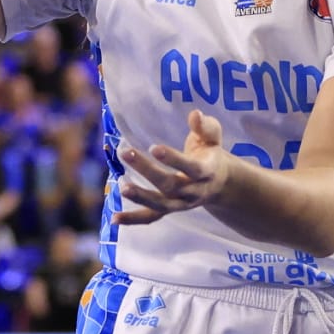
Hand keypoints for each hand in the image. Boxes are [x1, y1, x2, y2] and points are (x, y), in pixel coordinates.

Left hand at [116, 110, 230, 224]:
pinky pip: (152, 217)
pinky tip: (114, 218)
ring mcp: (181, 203)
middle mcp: (194, 191)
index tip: (154, 148)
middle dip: (148, 170)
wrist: (218, 183)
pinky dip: (133, 219)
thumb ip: (205, 127)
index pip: (191, 168)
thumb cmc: (210, 153)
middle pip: (171, 185)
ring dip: (141, 197)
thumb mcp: (212, 138)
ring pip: (161, 204)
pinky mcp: (170, 209)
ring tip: (122, 187)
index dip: (173, 159)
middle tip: (126, 153)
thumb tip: (194, 114)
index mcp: (206, 171)